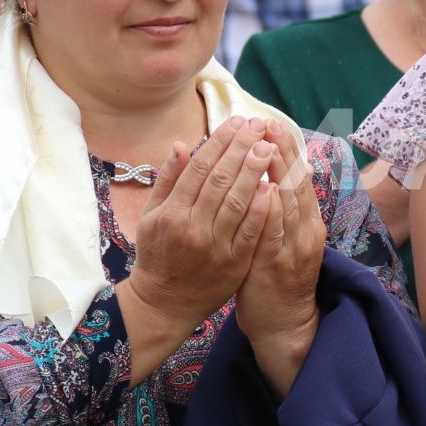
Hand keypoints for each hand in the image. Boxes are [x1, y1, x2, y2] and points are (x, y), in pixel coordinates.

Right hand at [120, 117, 273, 335]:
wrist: (164, 302)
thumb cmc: (158, 254)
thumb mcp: (152, 216)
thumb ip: (167, 181)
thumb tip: (180, 145)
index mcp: (171, 212)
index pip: (199, 168)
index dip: (220, 142)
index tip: (237, 122)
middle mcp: (192, 226)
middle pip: (221, 180)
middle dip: (242, 149)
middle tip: (259, 126)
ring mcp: (214, 245)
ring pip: (239, 202)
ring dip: (255, 172)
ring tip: (269, 147)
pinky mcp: (234, 262)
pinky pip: (252, 232)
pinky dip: (263, 208)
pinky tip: (274, 186)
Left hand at [235, 121, 328, 391]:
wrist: (284, 323)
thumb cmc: (275, 279)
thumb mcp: (281, 238)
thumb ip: (279, 208)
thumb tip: (280, 172)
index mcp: (306, 220)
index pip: (297, 177)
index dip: (285, 149)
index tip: (271, 123)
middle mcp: (306, 229)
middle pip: (297, 183)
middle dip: (282, 151)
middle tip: (268, 123)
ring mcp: (295, 246)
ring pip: (290, 203)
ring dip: (278, 172)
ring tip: (266, 145)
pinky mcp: (279, 264)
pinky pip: (276, 233)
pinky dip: (273, 211)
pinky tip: (266, 190)